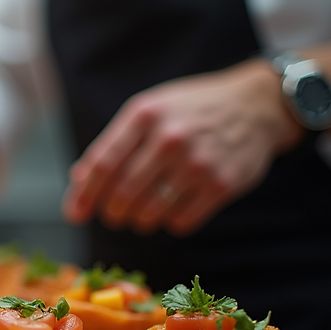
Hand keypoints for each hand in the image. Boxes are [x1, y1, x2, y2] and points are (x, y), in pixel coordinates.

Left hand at [61, 58, 304, 235]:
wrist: (256, 106)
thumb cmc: (191, 110)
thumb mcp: (149, 111)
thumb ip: (113, 144)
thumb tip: (79, 180)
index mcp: (144, 115)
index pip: (102, 165)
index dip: (84, 195)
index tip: (75, 214)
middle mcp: (169, 138)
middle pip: (123, 194)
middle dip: (112, 213)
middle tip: (114, 216)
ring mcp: (197, 163)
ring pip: (149, 213)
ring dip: (139, 221)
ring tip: (142, 213)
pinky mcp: (221, 185)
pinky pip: (181, 222)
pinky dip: (170, 223)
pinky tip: (172, 210)